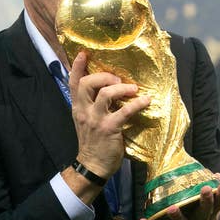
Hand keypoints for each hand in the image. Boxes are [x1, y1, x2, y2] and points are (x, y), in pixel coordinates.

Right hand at [70, 52, 149, 178]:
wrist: (92, 166)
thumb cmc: (93, 142)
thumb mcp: (85, 120)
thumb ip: (91, 104)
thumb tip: (105, 88)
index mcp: (78, 107)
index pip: (73, 83)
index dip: (76, 67)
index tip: (83, 54)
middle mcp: (84, 111)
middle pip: (87, 83)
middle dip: (103, 76)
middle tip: (117, 79)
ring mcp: (96, 120)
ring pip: (105, 94)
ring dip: (122, 88)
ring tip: (133, 89)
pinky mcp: (109, 128)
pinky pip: (124, 111)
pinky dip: (137, 103)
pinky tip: (146, 101)